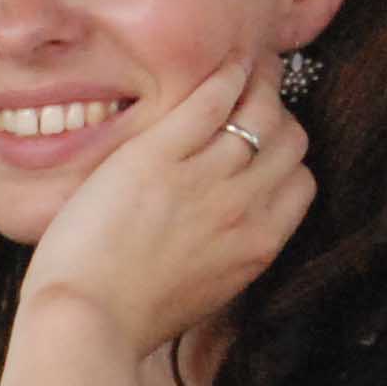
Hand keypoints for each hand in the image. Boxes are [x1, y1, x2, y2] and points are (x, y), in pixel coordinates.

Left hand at [22, 57, 314, 357]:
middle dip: (276, 115)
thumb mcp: (204, 292)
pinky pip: (208, 101)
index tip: (266, 142)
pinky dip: (222, 77)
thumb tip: (229, 231)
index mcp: (258, 244)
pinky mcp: (156, 156)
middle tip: (258, 94)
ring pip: (257, 112)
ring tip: (244, 70)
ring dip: (255, 84)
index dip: (285, 157)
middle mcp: (243, 207)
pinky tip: (221, 65)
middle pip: (288, 140)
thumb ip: (228, 253)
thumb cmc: (130, 317)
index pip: (300, 181)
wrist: (86, 320)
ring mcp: (203, 178)